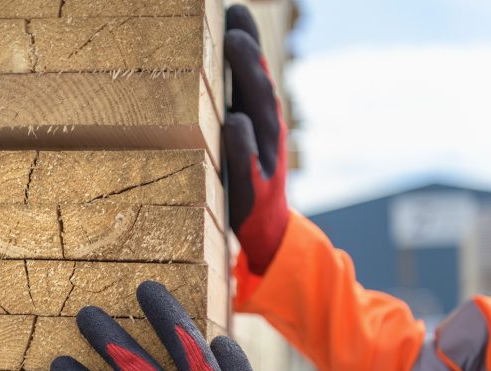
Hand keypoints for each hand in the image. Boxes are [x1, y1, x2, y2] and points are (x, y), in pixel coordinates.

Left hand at [224, 4, 288, 275]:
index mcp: (260, 116)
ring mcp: (262, 162)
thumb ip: (233, 91)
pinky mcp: (253, 192)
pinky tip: (236, 124)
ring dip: (249, 88)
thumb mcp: (242, 128)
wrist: (265, 228)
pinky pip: (248, 169)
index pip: (253, 73)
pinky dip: (244, 147)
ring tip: (236, 58)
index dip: (247, 40)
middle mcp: (265, 133)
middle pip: (258, 91)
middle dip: (247, 60)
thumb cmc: (245, 170)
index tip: (234, 11)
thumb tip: (225, 38)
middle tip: (234, 31)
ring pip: (258, 121)